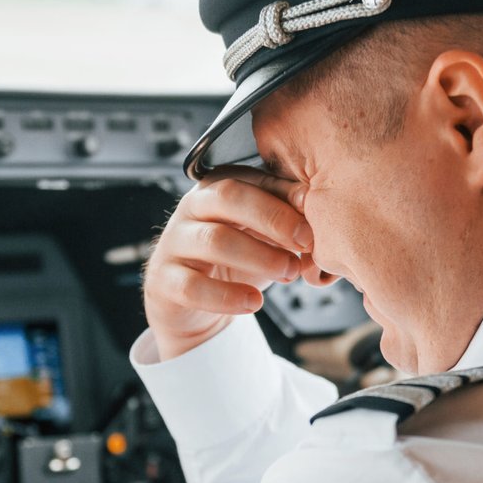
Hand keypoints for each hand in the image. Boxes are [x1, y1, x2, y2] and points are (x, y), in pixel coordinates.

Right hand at [144, 166, 314, 359]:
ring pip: (214, 240)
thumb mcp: (263, 237)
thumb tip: (319, 215)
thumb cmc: (234, 261)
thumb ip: (285, 222)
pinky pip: (192, 286)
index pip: (251, 178)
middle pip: (228, 196)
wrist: (192, 304)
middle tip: (305, 242)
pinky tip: (254, 302)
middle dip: (272, 218)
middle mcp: (192, 208)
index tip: (316, 217)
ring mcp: (174, 242)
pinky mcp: (164, 279)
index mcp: (218, 188)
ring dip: (258, 257)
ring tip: (289, 272)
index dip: (285, 195)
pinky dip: (227, 296)